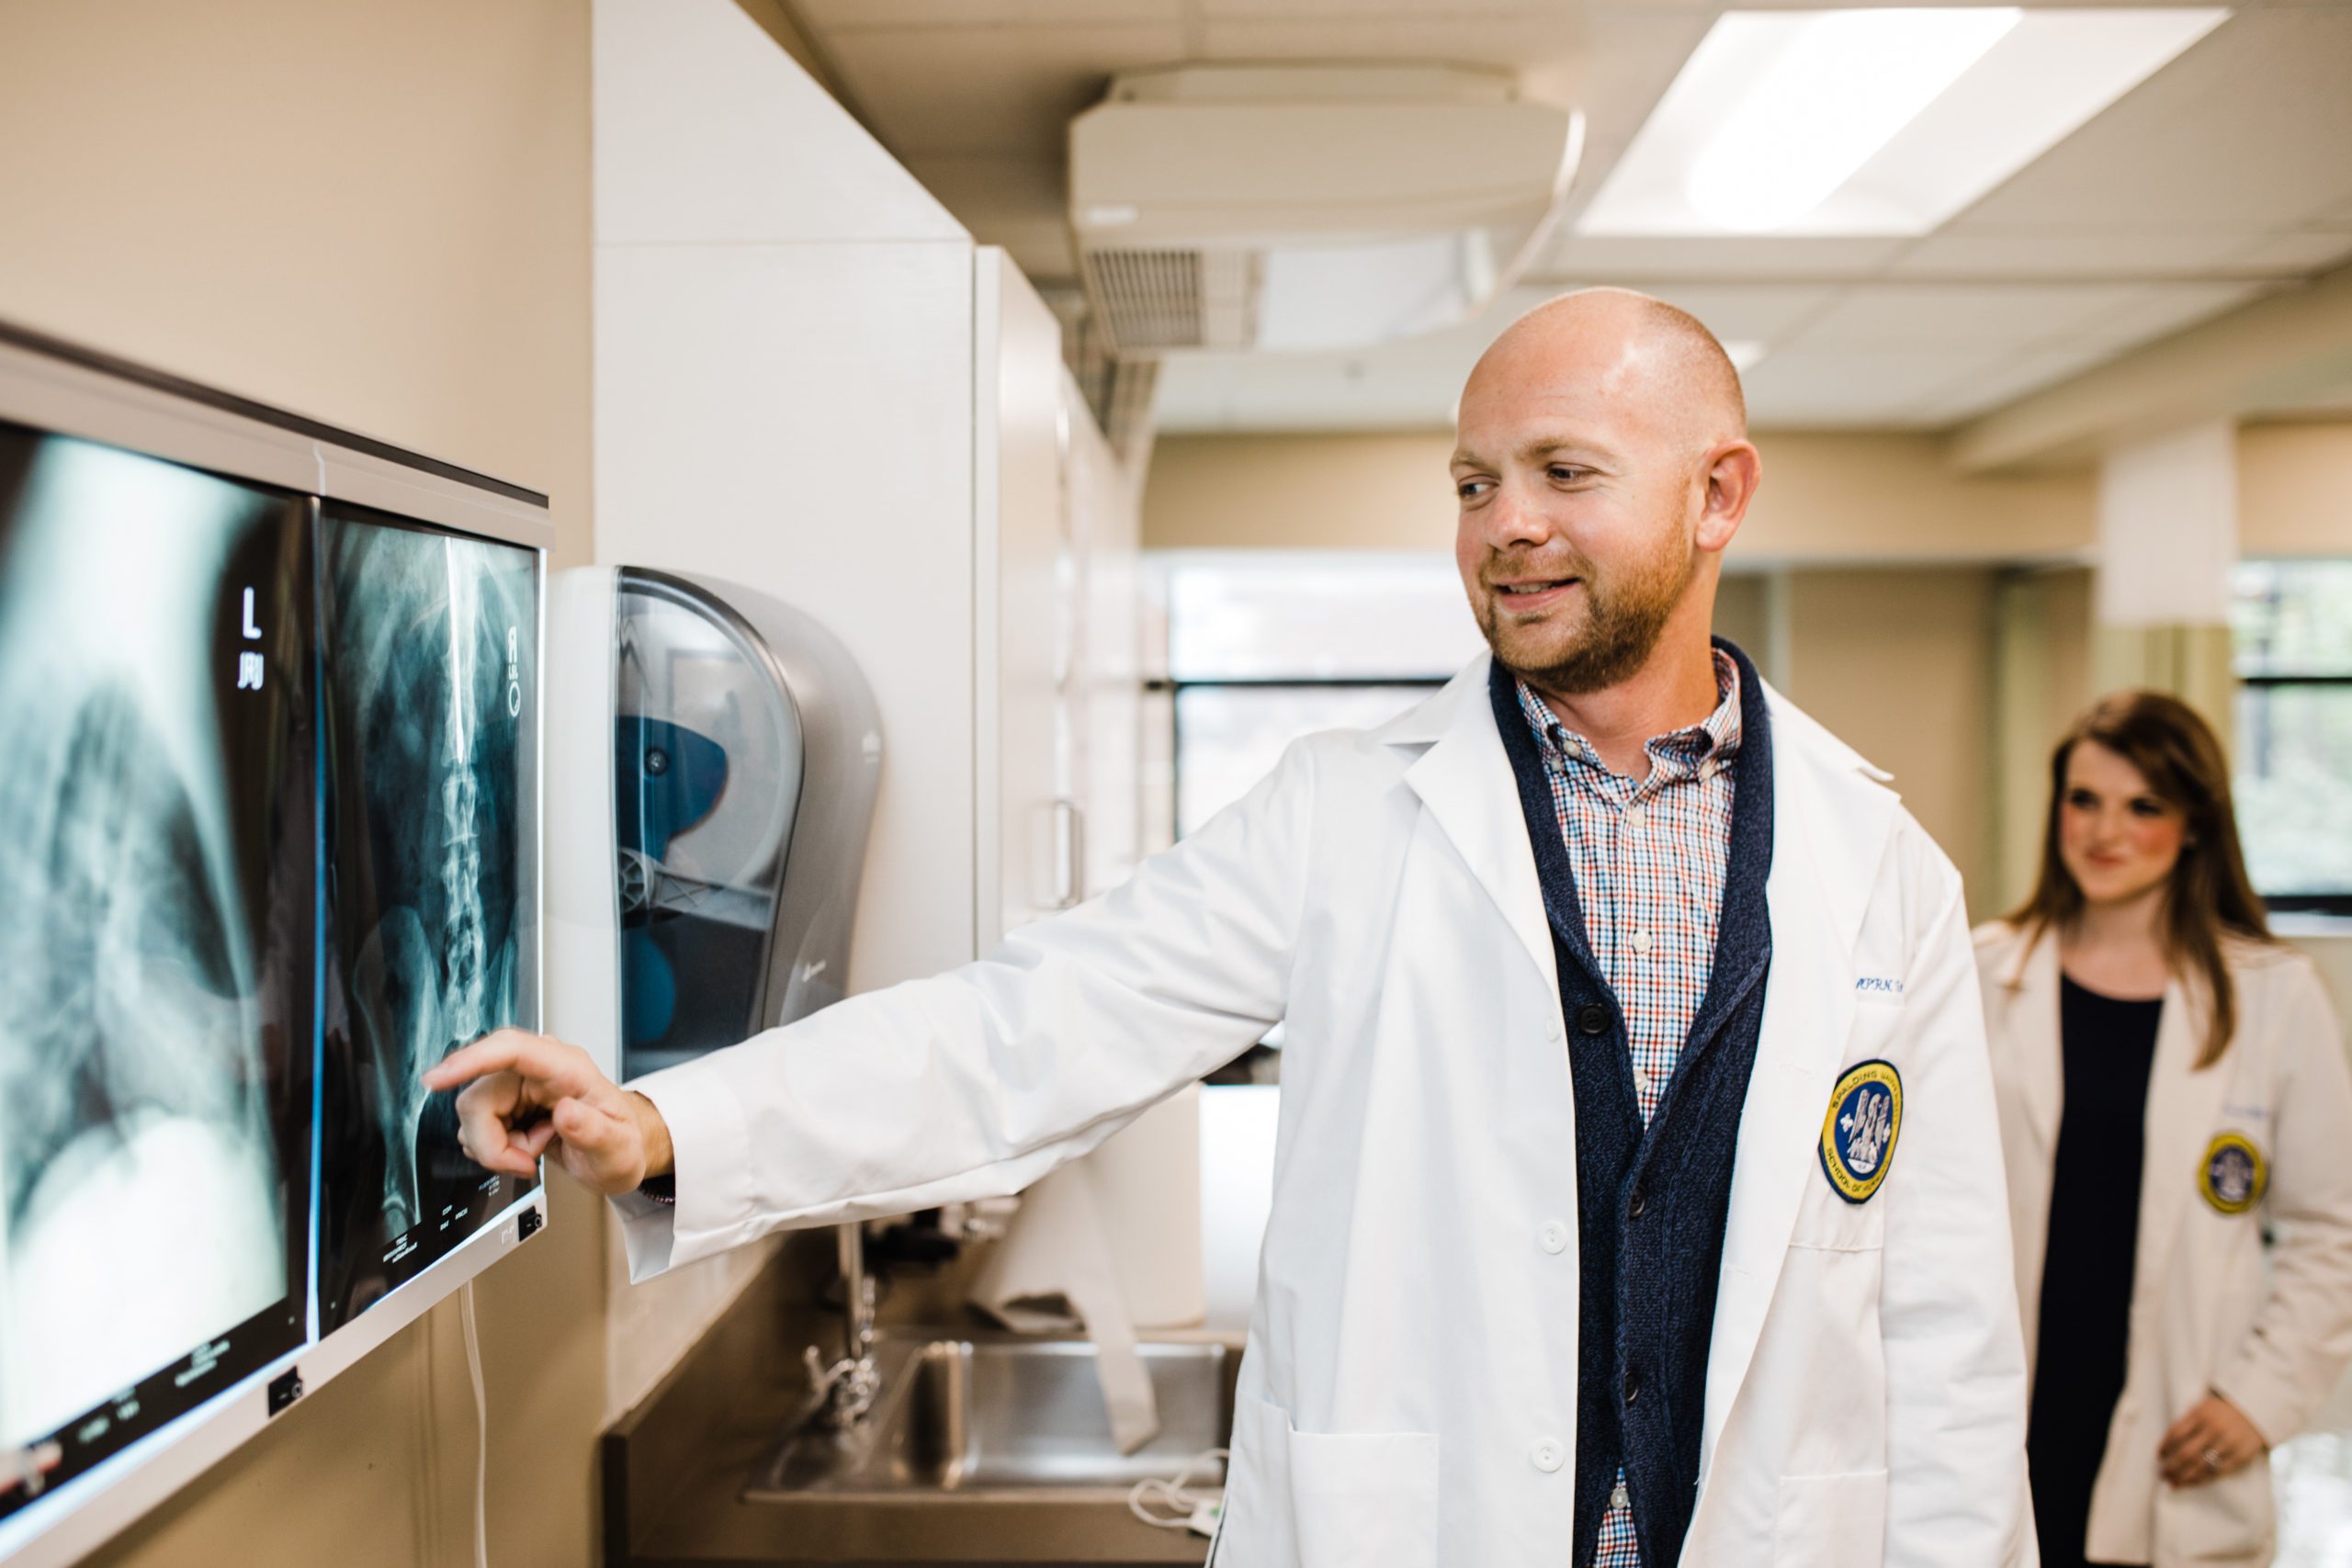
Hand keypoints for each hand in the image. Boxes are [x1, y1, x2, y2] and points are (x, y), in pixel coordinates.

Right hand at [422, 1028, 674, 1196]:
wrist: (618, 1151)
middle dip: (493, 1142)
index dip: (470, 1060)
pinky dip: (495, 1149)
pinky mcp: (505, 1104)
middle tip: (529, 1160)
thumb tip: (567, 1112)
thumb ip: (594, 1131)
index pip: (510, 1049)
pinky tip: (524, 1148)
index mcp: (566, 1067)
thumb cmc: (621, 1143)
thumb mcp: (618, 1148)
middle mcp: (537, 1069)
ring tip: (537, 1150)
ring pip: (473, 1117)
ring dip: (497, 1147)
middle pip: (479, 1098)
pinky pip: (476, 1129)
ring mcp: (518, 1086)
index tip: (436, 1079)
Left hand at [2158, 1394, 2267, 1487]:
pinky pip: (2218, 1472)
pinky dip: (2202, 1479)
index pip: (2176, 1433)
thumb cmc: (2223, 1411)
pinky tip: (2191, 1483)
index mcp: (2200, 1414)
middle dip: (2172, 1466)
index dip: (2165, 1446)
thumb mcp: (2204, 1407)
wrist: (2257, 1412)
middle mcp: (2213, 1429)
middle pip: (2186, 1452)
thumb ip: (2188, 1421)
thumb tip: (2168, 1444)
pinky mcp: (2240, 1456)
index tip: (2159, 1456)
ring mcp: (2227, 1444)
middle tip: (2162, 1474)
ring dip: (2184, 1476)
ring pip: (2201, 1465)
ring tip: (2173, 1483)